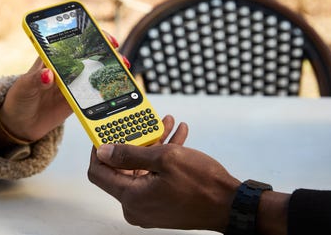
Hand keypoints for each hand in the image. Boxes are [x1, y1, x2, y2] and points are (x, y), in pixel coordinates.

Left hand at [0, 31, 123, 142]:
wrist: (20, 124)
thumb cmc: (19, 99)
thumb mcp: (24, 87)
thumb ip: (36, 80)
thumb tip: (49, 74)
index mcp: (52, 58)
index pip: (73, 40)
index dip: (89, 34)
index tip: (101, 36)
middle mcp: (65, 68)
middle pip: (89, 54)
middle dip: (106, 51)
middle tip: (117, 53)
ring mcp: (73, 83)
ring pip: (96, 71)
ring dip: (110, 69)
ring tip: (123, 69)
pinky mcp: (78, 99)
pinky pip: (94, 91)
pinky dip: (106, 88)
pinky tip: (115, 88)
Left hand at [88, 126, 239, 231]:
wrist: (231, 205)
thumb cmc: (203, 184)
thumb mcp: (165, 159)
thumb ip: (129, 154)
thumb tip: (103, 151)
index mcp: (131, 198)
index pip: (99, 173)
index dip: (99, 150)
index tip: (105, 133)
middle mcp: (136, 207)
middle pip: (122, 169)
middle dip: (134, 142)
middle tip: (143, 124)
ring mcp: (149, 207)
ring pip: (141, 170)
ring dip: (153, 146)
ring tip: (167, 125)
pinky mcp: (161, 204)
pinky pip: (153, 177)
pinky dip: (162, 159)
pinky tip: (177, 137)